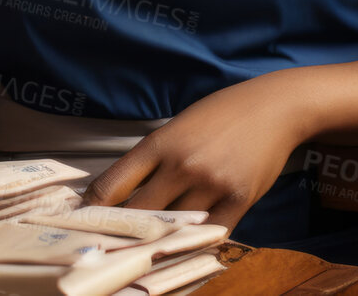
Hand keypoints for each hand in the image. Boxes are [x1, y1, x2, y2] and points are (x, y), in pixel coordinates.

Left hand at [83, 76, 305, 230]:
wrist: (274, 107)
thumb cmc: (222, 113)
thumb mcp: (178, 125)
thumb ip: (153, 158)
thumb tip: (122, 191)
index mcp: (160, 142)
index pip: (112, 185)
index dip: (93, 209)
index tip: (82, 221)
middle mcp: (182, 164)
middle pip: (138, 215)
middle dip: (120, 232)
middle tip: (108, 244)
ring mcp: (211, 184)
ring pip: (172, 229)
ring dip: (158, 241)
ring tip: (145, 251)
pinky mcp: (239, 200)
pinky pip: (210, 235)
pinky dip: (196, 243)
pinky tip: (185, 246)